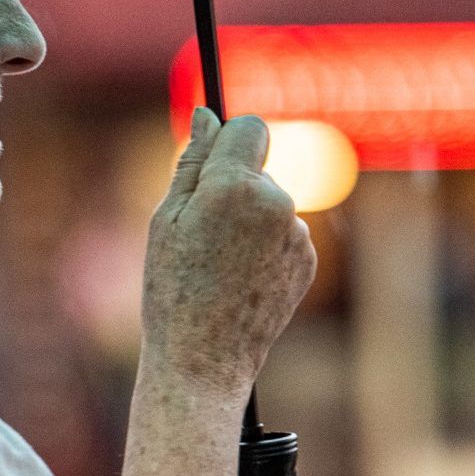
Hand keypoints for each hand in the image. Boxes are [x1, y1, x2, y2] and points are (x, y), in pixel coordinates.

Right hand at [138, 109, 317, 402]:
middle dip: (234, 188)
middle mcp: (276, 203)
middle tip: (201, 234)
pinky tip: (241, 279)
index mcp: (235, 187)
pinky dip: (265, 248)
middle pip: (257, 169)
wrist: (205, 359)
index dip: (229, 141)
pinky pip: (283, 235)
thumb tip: (208, 116)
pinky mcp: (308, 260)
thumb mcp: (166, 219)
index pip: (249, 128)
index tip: (213, 161)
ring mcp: (297, 234)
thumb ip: (193, 162)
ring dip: (250, 221)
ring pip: (270, 204)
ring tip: (219, 264)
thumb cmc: (173, 289)